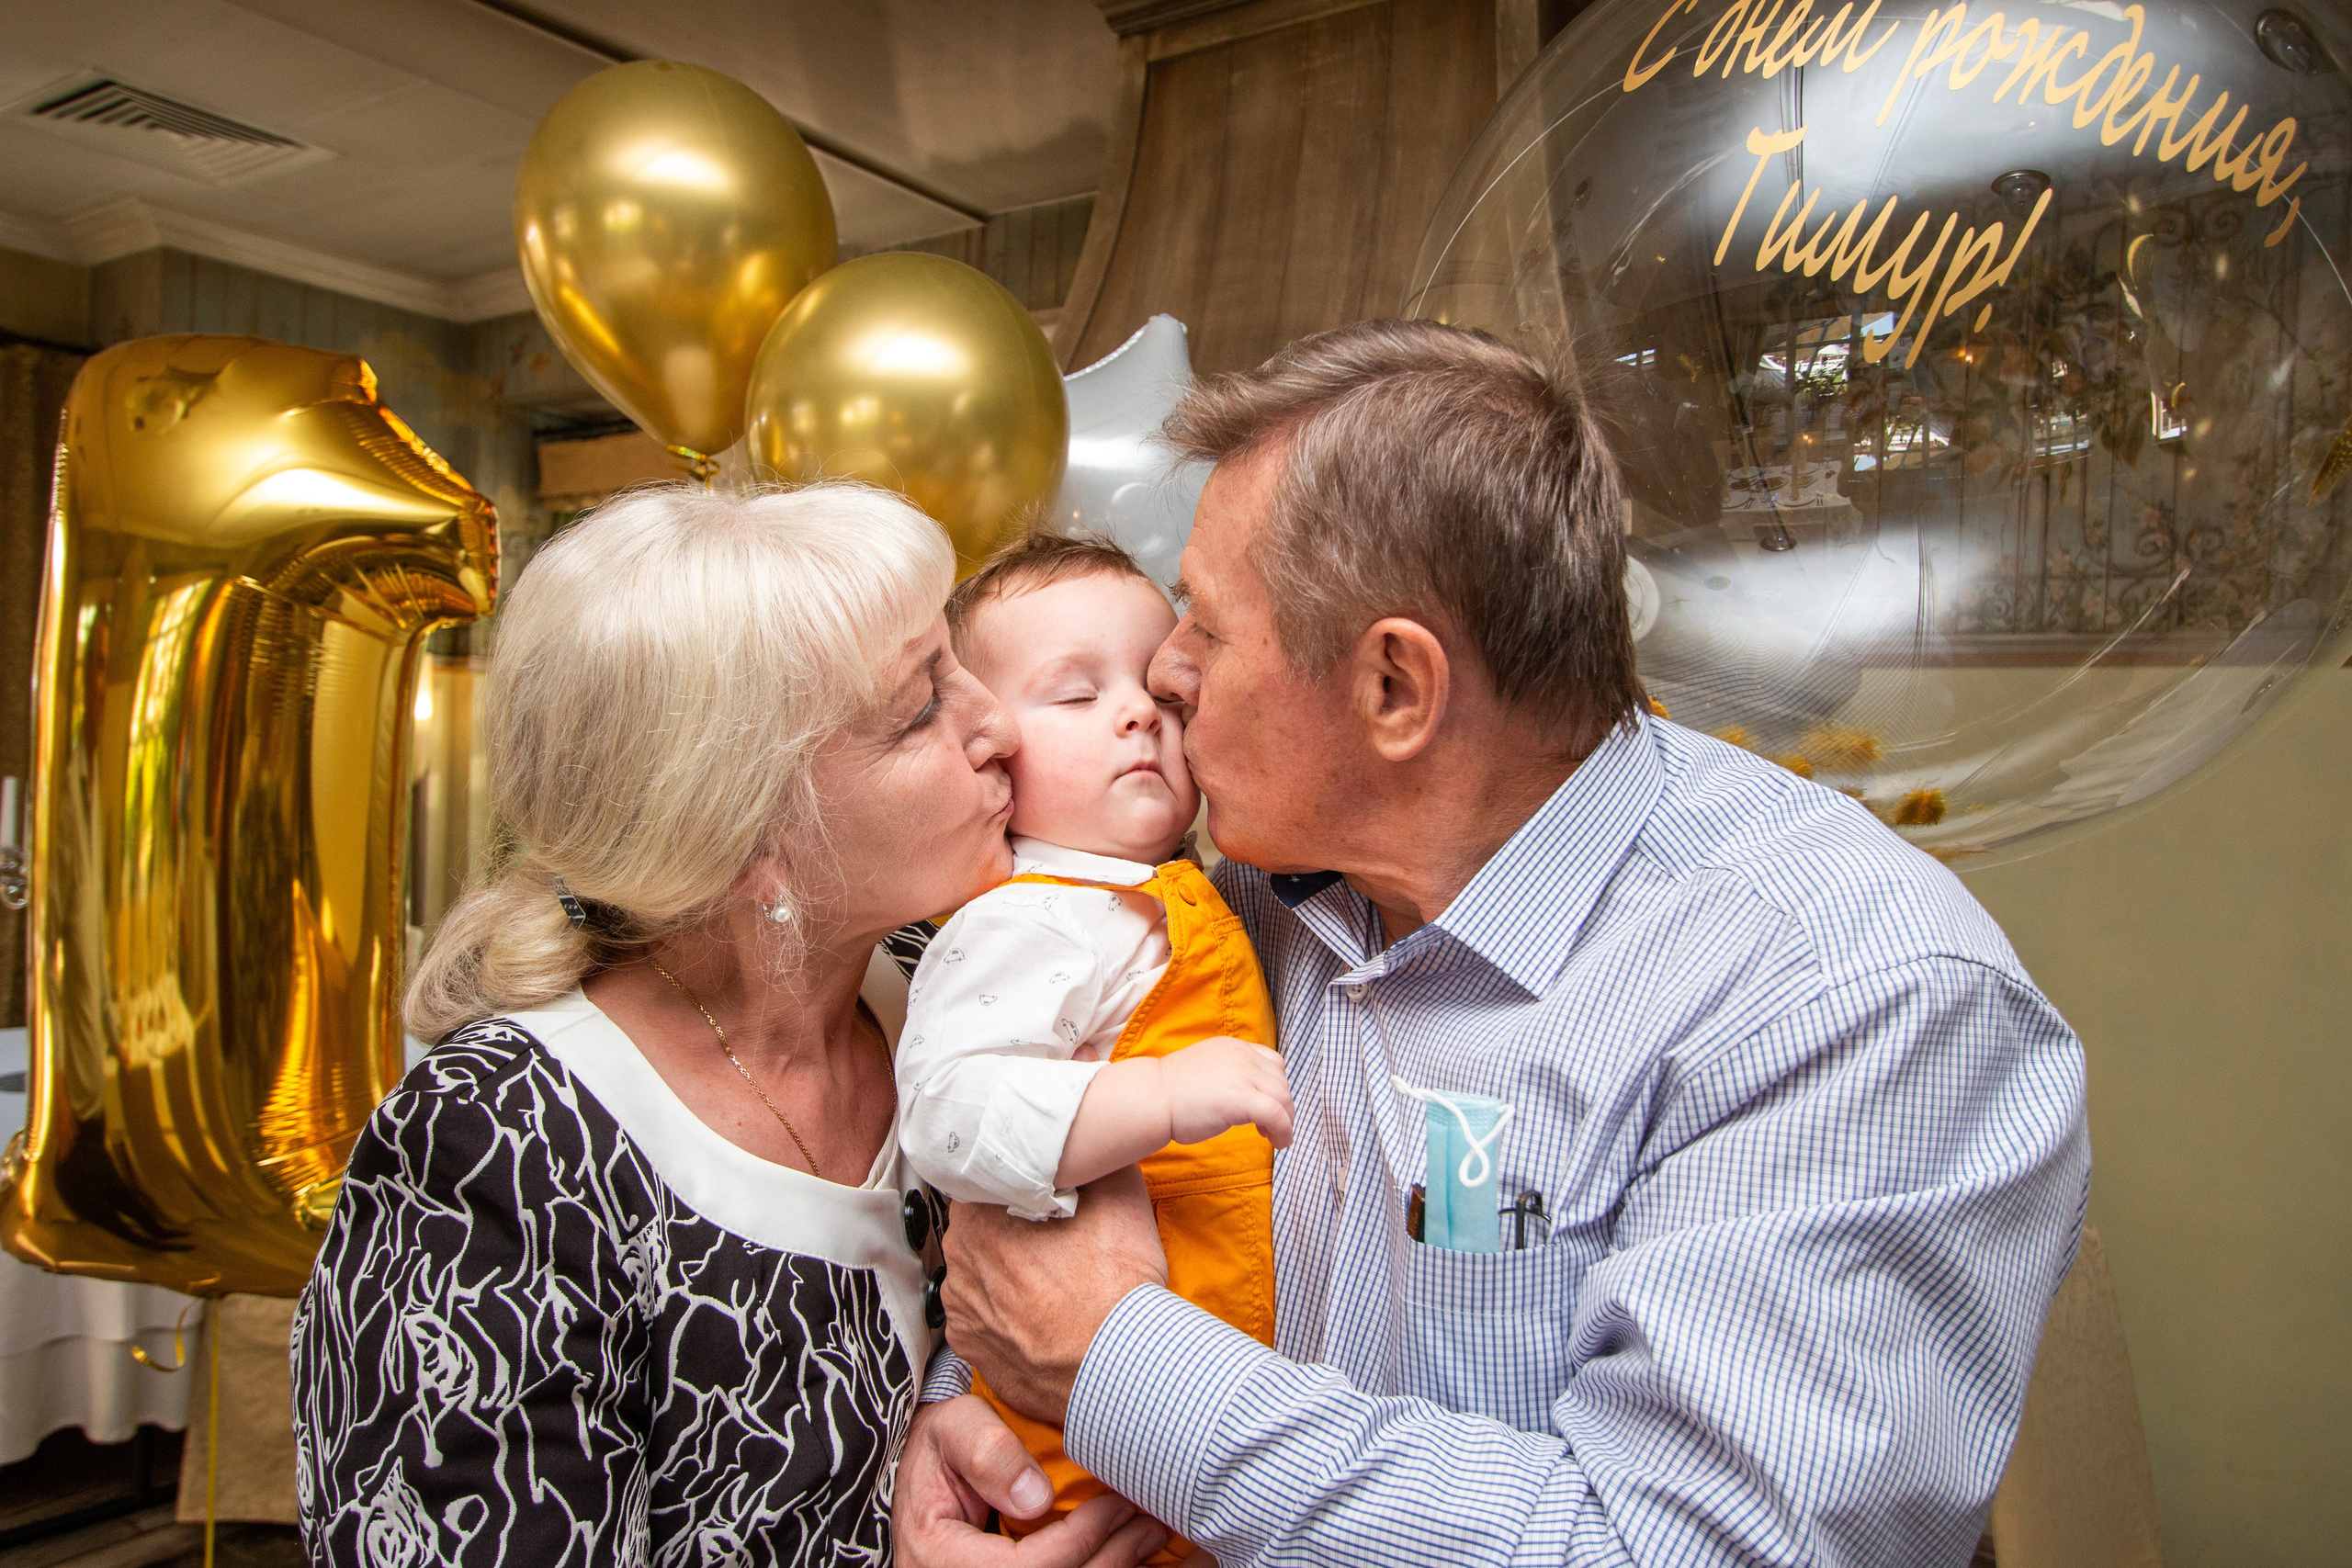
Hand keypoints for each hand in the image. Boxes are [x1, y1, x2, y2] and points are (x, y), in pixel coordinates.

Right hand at [894, 1395, 1169, 1567]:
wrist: (934, 1467)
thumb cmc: (945, 1444)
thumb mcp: (952, 1428)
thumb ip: (987, 1452)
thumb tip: (1037, 1499)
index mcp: (938, 1556)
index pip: (1020, 1567)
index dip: (1077, 1540)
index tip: (1116, 1504)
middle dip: (1109, 1561)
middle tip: (1149, 1523)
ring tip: (1147, 1535)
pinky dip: (1100, 1567)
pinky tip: (1127, 1551)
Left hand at [944, 1166, 1167, 1425]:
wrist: (1117, 1366)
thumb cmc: (1115, 1283)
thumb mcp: (1119, 1192)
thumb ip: (1093, 1156)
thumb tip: (1090, 1140)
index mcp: (980, 1210)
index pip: (990, 1177)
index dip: (1021, 1183)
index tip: (1046, 1195)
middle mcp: (958, 1256)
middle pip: (982, 1225)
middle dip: (1012, 1227)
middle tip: (1056, 1237)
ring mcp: (960, 1306)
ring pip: (982, 1271)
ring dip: (1007, 1272)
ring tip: (1053, 1281)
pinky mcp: (969, 1347)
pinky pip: (983, 1317)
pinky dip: (1006, 1315)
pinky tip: (1040, 1315)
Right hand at [1161, 1037, 1291, 1148]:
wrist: (1151, 1098)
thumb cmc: (1171, 1092)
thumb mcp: (1207, 1070)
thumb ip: (1229, 1075)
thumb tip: (1247, 1095)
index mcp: (1233, 1047)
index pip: (1273, 1063)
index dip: (1275, 1088)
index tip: (1267, 1108)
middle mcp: (1241, 1056)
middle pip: (1281, 1081)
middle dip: (1282, 1107)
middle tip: (1270, 1128)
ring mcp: (1242, 1075)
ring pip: (1283, 1098)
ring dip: (1286, 1120)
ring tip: (1274, 1138)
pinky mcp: (1241, 1098)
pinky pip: (1277, 1114)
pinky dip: (1284, 1131)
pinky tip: (1278, 1143)